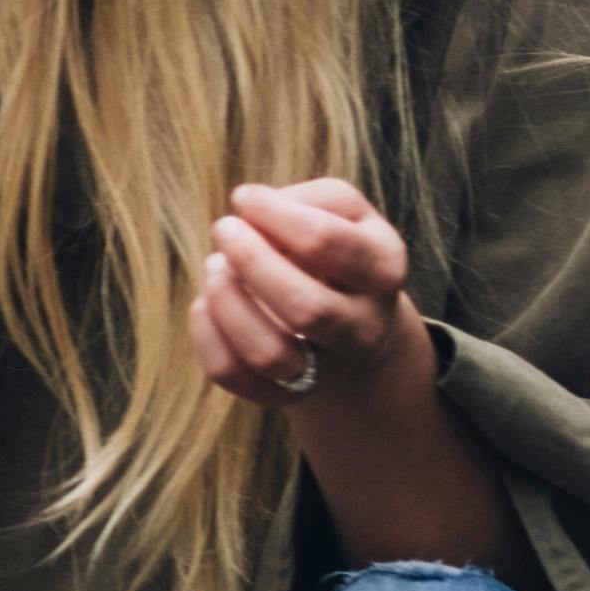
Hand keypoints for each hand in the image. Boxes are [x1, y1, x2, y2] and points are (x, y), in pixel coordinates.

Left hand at [190, 177, 422, 417]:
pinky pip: (232, 373)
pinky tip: (206, 302)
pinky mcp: (282, 392)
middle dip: (252, 263)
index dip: (275, 214)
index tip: (244, 198)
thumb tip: (254, 206)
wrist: (359, 327)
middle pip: (307, 309)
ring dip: (227, 302)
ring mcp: (325, 368)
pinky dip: (206, 334)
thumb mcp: (346, 214)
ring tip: (215, 266)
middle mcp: (363, 326)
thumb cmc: (339, 254)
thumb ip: (307, 199)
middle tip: (225, 229)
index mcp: (383, 269)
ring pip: (269, 354)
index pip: (326, 243)